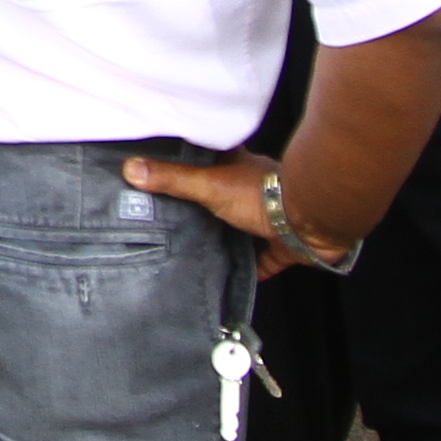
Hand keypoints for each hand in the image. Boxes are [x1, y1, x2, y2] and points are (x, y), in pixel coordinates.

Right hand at [117, 150, 341, 273]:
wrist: (310, 221)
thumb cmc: (262, 195)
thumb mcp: (209, 184)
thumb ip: (173, 180)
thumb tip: (130, 168)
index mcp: (236, 167)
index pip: (209, 160)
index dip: (191, 164)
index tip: (168, 170)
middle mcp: (252, 191)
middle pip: (221, 197)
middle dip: (203, 209)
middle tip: (173, 221)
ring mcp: (267, 220)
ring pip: (240, 229)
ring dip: (225, 239)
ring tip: (194, 251)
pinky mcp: (279, 248)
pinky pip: (260, 262)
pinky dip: (248, 270)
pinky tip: (231, 281)